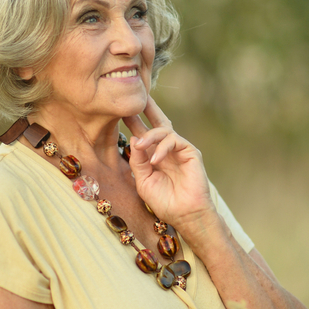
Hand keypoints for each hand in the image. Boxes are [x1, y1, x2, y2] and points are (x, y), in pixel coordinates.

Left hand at [121, 97, 224, 247]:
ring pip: (163, 130)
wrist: (184, 214)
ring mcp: (179, 149)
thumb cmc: (164, 201)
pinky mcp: (190, 152)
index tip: (119, 108)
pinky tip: (155, 161)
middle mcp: (166, 149)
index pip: (143, 132)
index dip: (133, 120)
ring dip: (149, 135)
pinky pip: (173, 140)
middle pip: (158, 121)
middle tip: (137, 94)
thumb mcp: (143, 181)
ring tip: (140, 145)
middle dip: (148, 107)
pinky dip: (162, 148)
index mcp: (153, 155)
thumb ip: (137, 161)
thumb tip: (134, 139)